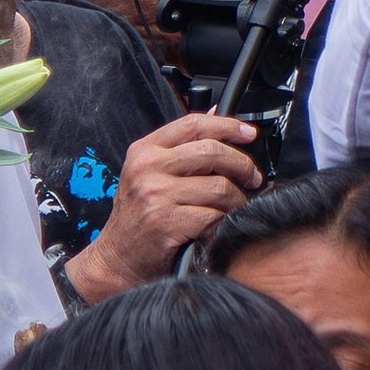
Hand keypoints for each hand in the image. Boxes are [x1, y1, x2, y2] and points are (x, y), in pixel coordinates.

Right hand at [61, 112, 263, 299]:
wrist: (118, 258)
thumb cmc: (140, 215)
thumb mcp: (152, 173)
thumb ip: (184, 144)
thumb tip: (220, 111)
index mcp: (145, 150)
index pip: (194, 123)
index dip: (228, 126)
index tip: (248, 133)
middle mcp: (147, 168)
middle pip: (212, 151)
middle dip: (242, 165)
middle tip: (252, 178)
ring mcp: (155, 195)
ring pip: (219, 186)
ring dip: (236, 199)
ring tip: (235, 206)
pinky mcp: (166, 221)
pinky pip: (213, 215)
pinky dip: (224, 221)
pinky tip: (219, 225)